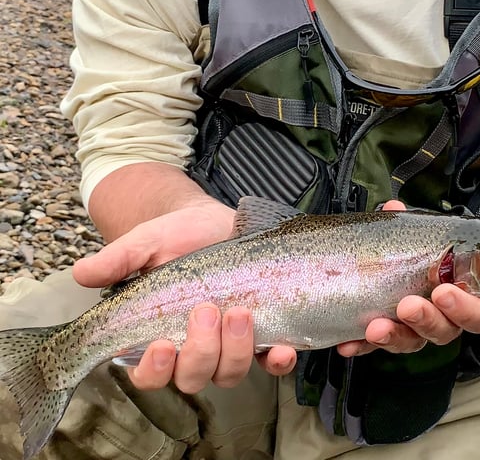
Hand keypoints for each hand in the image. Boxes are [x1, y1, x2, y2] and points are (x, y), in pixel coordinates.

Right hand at [72, 204, 297, 391]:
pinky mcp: (260, 332)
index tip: (161, 344)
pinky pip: (270, 361)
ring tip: (240, 311)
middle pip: (192, 376)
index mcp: (156, 337)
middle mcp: (191, 349)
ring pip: (228, 372)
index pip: (150, 375)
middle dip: (201, 350)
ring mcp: (227, 344)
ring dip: (235, 350)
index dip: (154, 370)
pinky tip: (280, 349)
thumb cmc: (173, 236)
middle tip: (206, 310)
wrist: (212, 220)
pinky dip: (276, 361)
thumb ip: (117, 260)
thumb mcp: (144, 243)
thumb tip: (81, 272)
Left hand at [337, 200, 479, 357]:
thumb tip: (393, 207)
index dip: (463, 307)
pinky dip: (363, 347)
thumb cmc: (436, 258)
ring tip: (375, 328)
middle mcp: (446, 321)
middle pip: (443, 331)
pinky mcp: (393, 338)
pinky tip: (348, 345)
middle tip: (407, 307)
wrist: (428, 274)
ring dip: (393, 336)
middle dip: (424, 320)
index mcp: (466, 299)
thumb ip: (415, 227)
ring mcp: (420, 332)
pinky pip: (380, 348)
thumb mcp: (431, 240)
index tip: (443, 292)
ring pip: (413, 342)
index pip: (475, 312)